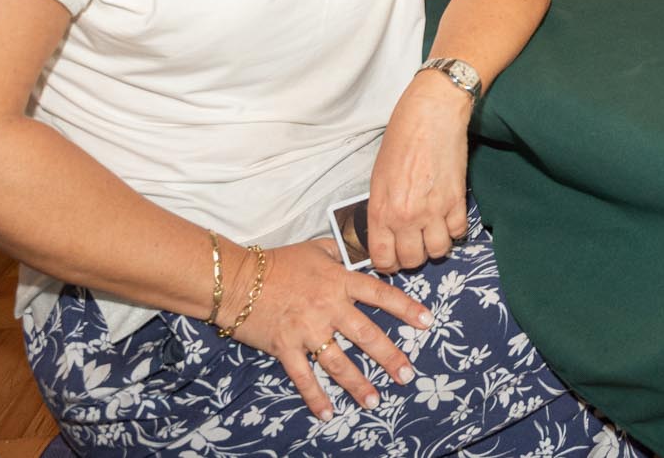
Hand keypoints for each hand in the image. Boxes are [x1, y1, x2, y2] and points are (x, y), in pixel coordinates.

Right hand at [231, 238, 431, 418]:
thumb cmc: (277, 262)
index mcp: (339, 281)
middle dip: (390, 357)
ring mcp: (307, 330)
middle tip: (408, 375)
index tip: (427, 322)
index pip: (381, 294)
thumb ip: (341, 253)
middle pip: (367, 335)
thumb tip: (361, 252)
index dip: (406, 308)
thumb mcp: (315, 249)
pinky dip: (316, 397)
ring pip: (339, 362)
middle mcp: (328, 308)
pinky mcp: (285, 348)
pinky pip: (304, 377)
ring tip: (376, 401)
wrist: (236, 280)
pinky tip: (328, 413)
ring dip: (359, 384)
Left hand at [365, 73, 471, 274]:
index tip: (392, 259)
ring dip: (435, 246)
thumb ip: (381, 209)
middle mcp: (406, 217)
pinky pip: (458, 232)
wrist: (430, 116)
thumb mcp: (378, 177)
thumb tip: (387, 232)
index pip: (382, 257)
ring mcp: (434, 211)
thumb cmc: (401, 139)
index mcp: (381, 210)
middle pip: (411, 260)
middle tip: (414, 244)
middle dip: (412, 256)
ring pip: (438, 251)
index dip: (388, 263)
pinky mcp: (457, 201)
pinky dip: (455, 229)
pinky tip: (449, 218)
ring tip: (433, 232)